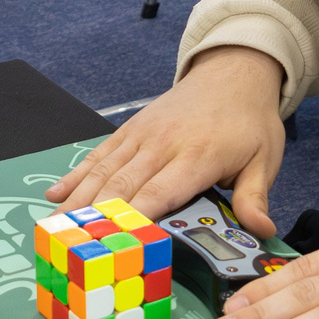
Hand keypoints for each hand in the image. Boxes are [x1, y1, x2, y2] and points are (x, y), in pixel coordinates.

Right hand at [45, 47, 286, 229]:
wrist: (232, 72)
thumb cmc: (248, 120)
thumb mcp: (264, 158)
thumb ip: (254, 195)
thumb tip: (260, 228)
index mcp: (197, 156)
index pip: (160, 191)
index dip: (135, 217)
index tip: (113, 242)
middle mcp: (162, 144)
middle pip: (122, 184)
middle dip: (95, 216)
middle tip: (71, 246)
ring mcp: (141, 135)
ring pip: (103, 171)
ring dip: (77, 199)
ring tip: (54, 227)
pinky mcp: (130, 129)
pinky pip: (99, 154)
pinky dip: (76, 174)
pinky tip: (55, 194)